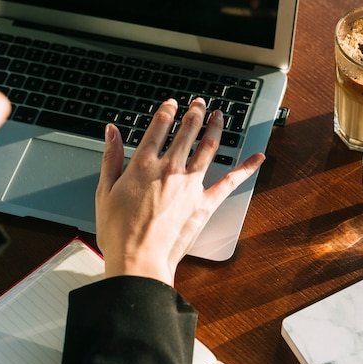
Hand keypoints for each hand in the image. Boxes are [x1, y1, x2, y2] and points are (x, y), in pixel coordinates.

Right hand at [95, 98, 264, 285]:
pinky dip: (246, 168)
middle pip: (187, 131)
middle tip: (199, 103)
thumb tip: (112, 131)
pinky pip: (230, 181)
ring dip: (215, 127)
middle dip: (195, 112)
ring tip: (219, 115)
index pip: (159, 126)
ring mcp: (191, 184)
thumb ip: (110, 157)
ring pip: (208, 146)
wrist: (139, 260)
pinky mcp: (205, 202)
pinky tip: (257, 157)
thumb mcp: (105, 190)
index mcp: (143, 163)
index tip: (172, 103)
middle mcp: (170, 168)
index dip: (167, 110)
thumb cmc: (119, 231)